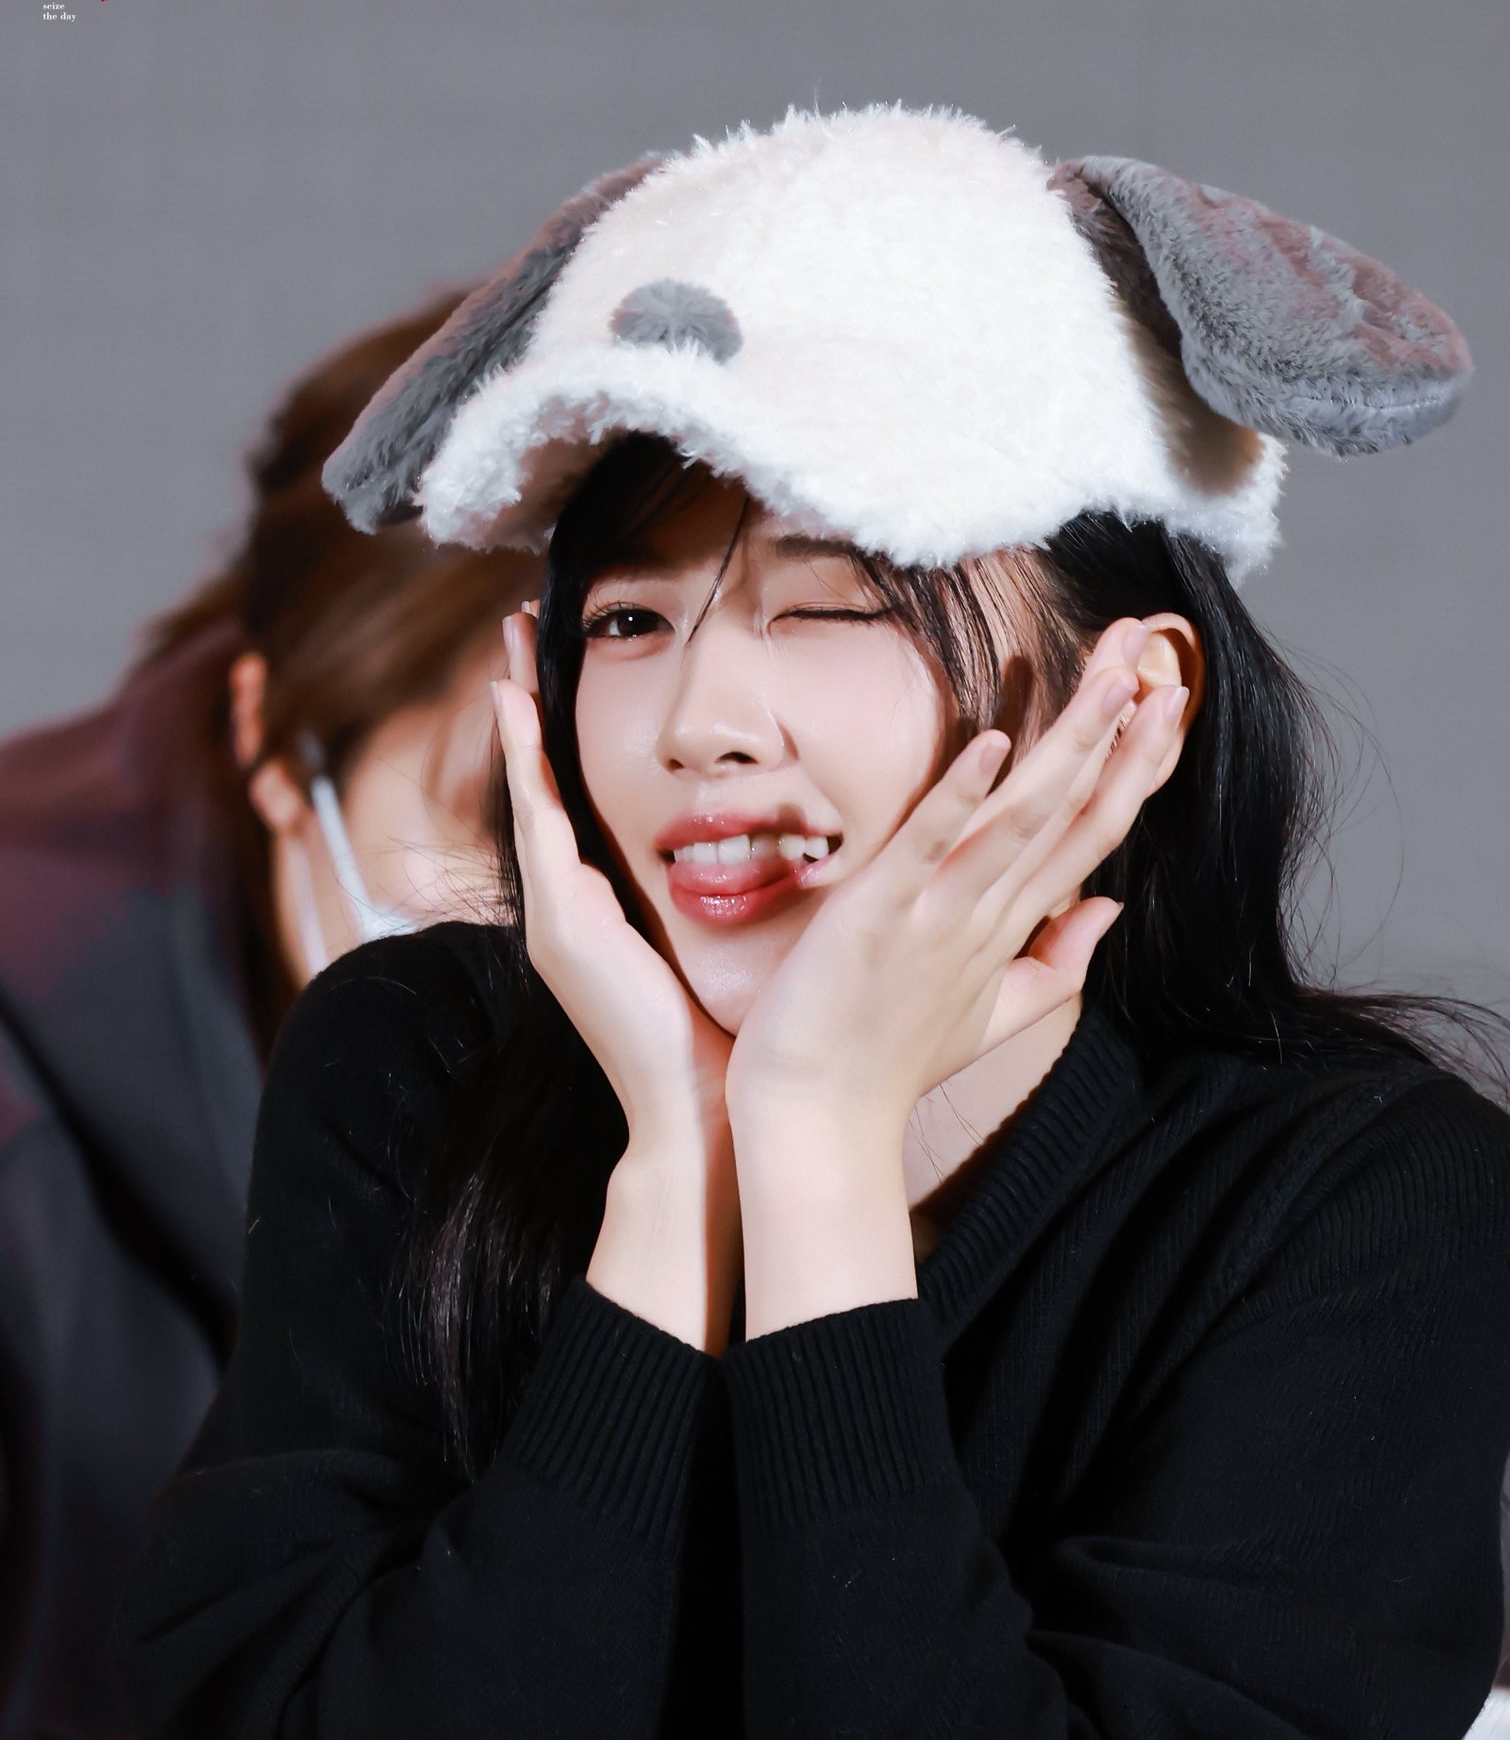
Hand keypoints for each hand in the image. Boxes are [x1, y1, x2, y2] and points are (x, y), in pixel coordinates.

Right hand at [492, 608, 734, 1146]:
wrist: (705, 1113)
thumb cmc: (723, 1039)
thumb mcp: (715, 949)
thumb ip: (716, 897)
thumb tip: (769, 844)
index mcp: (601, 909)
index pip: (574, 799)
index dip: (561, 731)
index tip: (559, 664)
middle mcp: (564, 907)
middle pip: (538, 783)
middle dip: (527, 703)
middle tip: (516, 626)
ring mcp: (554, 917)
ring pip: (529, 793)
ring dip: (518, 715)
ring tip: (510, 645)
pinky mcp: (562, 926)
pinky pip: (538, 824)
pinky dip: (525, 763)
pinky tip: (518, 705)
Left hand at [723, 616, 1184, 1140]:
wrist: (818, 1119)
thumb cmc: (887, 1062)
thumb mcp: (990, 1015)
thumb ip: (1058, 963)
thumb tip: (1109, 908)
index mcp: (1013, 928)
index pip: (1092, 834)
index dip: (1135, 769)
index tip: (1169, 703)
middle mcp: (989, 916)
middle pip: (1073, 814)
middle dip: (1121, 735)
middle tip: (1157, 659)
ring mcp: (940, 915)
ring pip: (1023, 820)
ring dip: (1069, 748)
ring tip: (1112, 681)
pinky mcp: (882, 917)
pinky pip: (929, 848)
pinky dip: (963, 798)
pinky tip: (994, 745)